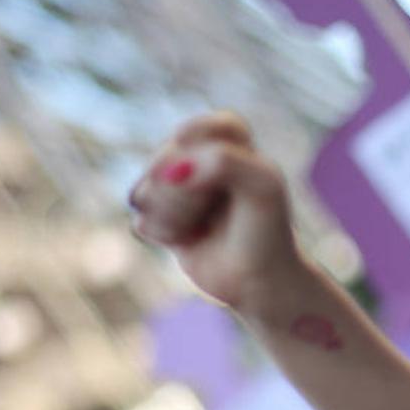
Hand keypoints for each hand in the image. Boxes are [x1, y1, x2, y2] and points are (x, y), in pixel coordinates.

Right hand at [129, 112, 299, 309]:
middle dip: (182, 190)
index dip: (194, 143)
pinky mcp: (163, 218)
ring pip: (145, 190)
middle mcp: (199, 159)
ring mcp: (176, 189)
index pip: (198, 127)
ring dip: (172, 213)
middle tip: (211, 206)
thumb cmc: (267, 229)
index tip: (204, 163)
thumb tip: (169, 172)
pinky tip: (188, 239)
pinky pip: (141, 219)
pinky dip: (163, 232)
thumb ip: (223, 161)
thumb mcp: (262, 185)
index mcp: (230, 141)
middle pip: (163, 160)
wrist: (261, 281)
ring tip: (201, 227)